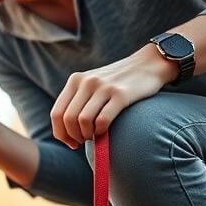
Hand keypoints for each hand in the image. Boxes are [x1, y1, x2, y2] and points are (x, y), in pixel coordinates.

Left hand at [50, 45, 177, 148]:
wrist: (149, 64)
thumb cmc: (118, 81)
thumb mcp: (92, 84)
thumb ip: (78, 101)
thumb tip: (66, 132)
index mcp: (75, 80)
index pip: (56, 113)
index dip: (61, 133)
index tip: (70, 142)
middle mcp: (86, 82)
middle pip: (68, 119)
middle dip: (73, 136)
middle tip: (83, 141)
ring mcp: (103, 87)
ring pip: (83, 121)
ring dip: (86, 135)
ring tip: (94, 136)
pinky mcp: (121, 94)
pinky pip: (102, 120)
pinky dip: (100, 131)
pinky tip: (104, 131)